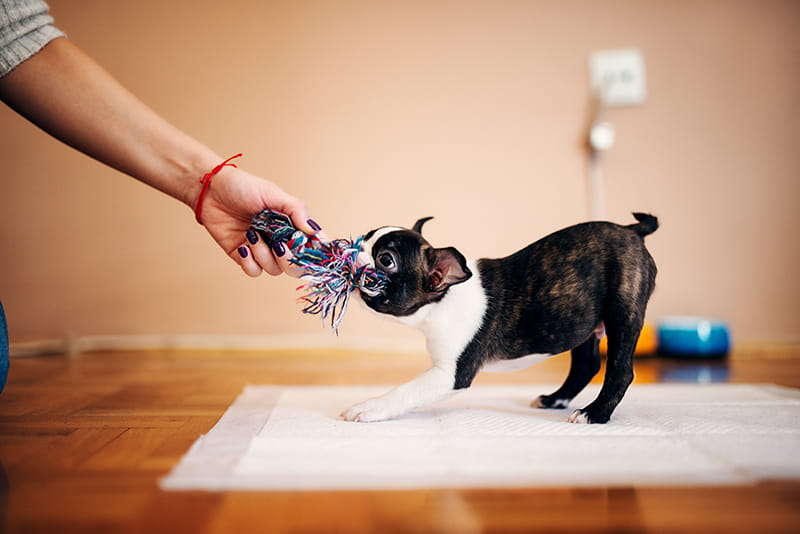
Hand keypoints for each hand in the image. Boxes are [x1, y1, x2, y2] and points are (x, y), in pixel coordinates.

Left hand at [197, 166, 320, 276]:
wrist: (211, 189)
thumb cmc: (243, 187)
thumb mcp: (274, 194)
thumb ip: (297, 211)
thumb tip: (315, 230)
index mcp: (291, 226)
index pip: (311, 246)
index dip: (315, 253)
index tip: (313, 250)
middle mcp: (279, 240)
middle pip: (296, 266)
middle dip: (290, 261)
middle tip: (280, 246)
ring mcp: (262, 250)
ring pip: (274, 270)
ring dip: (264, 255)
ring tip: (252, 234)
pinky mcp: (243, 256)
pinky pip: (253, 271)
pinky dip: (249, 261)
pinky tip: (243, 245)